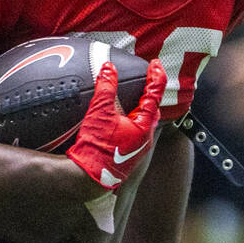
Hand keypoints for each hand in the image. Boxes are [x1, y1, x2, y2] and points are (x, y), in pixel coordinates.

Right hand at [66, 59, 165, 189]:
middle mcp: (145, 138)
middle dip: (151, 94)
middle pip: (153, 110)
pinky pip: (135, 132)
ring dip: (141, 108)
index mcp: (144, 126)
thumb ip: (105, 87)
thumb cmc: (96, 148)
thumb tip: (108, 68)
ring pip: (144, 122)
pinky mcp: (128, 155)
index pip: (154, 95)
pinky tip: (120, 119)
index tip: (155, 64)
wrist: (87, 178)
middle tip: (148, 79)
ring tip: (134, 96)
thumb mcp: (99, 112)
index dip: (156, 77)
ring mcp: (138, 149)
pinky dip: (132, 120)